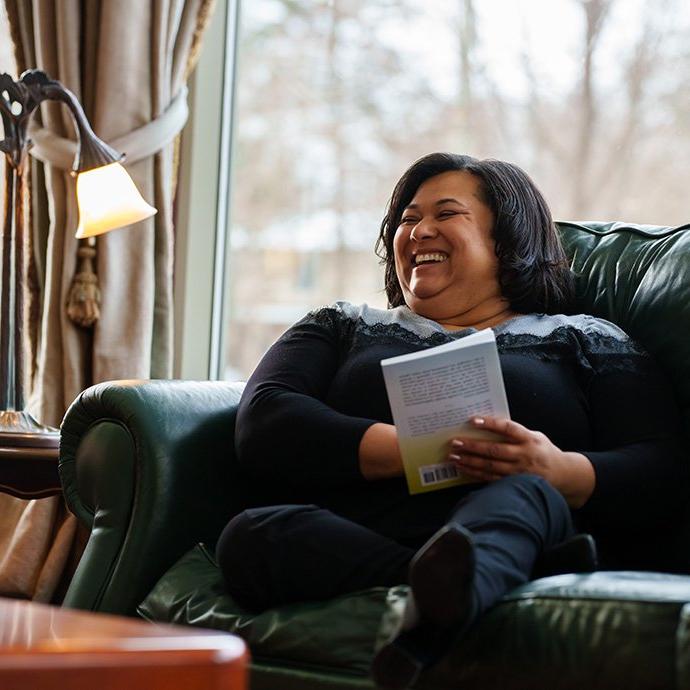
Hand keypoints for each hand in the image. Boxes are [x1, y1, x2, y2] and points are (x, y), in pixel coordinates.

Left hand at [448, 416, 594, 507]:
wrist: (563, 475)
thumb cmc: (543, 450)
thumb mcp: (535, 436)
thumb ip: (515, 432)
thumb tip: (488, 425)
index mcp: (529, 439)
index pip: (508, 428)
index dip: (490, 424)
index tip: (473, 420)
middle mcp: (524, 455)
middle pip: (495, 450)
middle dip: (473, 446)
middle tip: (455, 442)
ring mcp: (519, 472)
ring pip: (490, 467)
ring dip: (470, 462)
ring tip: (454, 457)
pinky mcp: (515, 484)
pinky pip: (491, 479)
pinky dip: (475, 474)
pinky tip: (463, 469)